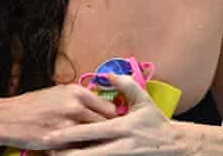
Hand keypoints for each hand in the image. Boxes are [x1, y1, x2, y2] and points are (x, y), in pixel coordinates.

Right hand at [0, 84, 118, 150]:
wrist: (9, 117)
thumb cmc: (32, 105)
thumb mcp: (58, 93)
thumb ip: (79, 99)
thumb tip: (97, 106)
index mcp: (76, 92)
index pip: (109, 107)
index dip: (112, 119)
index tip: (113, 124)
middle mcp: (75, 106)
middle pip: (106, 123)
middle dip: (107, 131)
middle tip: (107, 138)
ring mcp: (68, 124)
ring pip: (94, 136)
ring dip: (95, 141)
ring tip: (95, 144)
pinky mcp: (59, 140)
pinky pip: (78, 147)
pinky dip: (81, 149)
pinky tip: (79, 149)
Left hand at [45, 74, 185, 154]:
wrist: (175, 147)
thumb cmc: (156, 123)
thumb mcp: (144, 101)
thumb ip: (126, 85)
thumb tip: (109, 74)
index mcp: (122, 128)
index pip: (90, 132)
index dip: (68, 135)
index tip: (50, 136)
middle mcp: (120, 146)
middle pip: (87, 154)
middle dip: (65, 153)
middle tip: (47, 151)